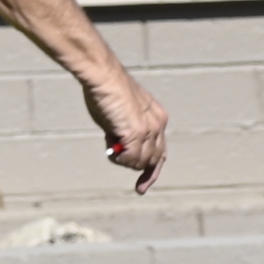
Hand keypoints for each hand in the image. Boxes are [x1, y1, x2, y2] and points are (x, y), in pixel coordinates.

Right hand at [83, 73, 168, 193]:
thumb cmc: (107, 92)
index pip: (160, 152)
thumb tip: (119, 150)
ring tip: (111, 140)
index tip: (143, 187)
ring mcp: (149, 130)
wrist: (103, 76)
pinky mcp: (137, 133)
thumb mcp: (120, 116)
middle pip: (153, 160)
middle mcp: (158, 125)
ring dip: (124, 160)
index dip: (152, 171)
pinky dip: (120, 159)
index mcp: (158, 118)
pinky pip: (131, 159)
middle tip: (134, 181)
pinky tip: (111, 145)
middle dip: (141, 172)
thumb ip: (124, 134)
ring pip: (141, 163)